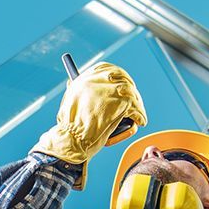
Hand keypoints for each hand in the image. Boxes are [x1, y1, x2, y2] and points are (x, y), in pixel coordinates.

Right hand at [33, 62, 146, 187]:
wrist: (72, 138)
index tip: (120, 85)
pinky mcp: (124, 102)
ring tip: (136, 116)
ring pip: (133, 95)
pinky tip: (140, 122)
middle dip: (129, 92)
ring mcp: (114, 90)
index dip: (116, 77)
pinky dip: (140, 116)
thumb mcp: (69, 100)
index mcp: (88, 76)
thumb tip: (72, 83)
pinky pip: (138, 108)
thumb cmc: (68, 125)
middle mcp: (102, 79)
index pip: (107, 69)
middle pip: (123, 80)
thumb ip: (75, 90)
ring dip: (136, 106)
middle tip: (132, 102)